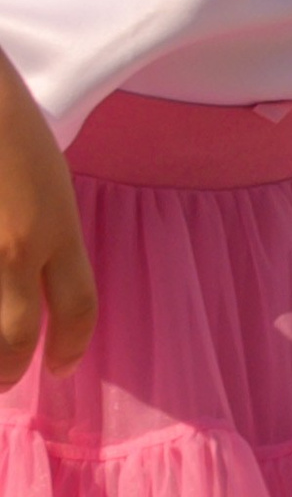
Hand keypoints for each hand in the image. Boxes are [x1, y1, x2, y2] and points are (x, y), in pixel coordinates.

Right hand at [0, 51, 91, 386]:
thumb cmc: (5, 118)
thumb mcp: (46, 174)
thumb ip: (46, 227)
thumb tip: (35, 274)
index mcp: (55, 225)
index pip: (78, 307)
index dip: (71, 346)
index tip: (61, 366)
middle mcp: (15, 248)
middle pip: (16, 338)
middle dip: (11, 368)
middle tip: (7, 378)